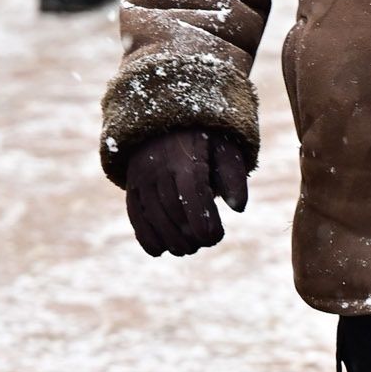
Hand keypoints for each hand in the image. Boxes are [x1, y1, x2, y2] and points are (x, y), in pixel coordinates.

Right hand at [124, 127, 249, 256]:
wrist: (166, 121)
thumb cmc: (203, 139)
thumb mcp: (224, 148)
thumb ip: (233, 176)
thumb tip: (239, 208)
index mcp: (185, 157)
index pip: (193, 193)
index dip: (203, 220)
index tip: (215, 237)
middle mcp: (159, 167)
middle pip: (173, 209)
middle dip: (190, 234)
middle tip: (204, 243)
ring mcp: (141, 178)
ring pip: (154, 217)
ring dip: (171, 240)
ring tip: (188, 247)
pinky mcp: (131, 187)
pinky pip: (135, 217)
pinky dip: (147, 237)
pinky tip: (161, 250)